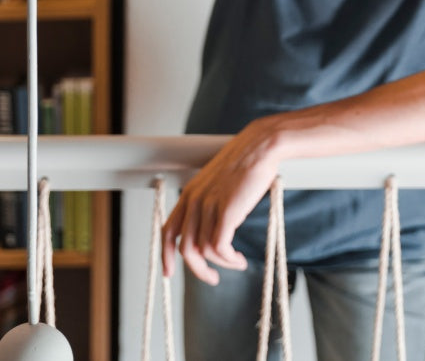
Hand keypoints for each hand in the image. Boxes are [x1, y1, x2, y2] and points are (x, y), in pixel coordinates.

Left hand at [162, 119, 280, 284]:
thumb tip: (209, 230)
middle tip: (212, 278)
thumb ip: (208, 203)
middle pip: (184, 248)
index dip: (165, 255)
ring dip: (221, 264)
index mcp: (189, 194)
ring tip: (236, 263)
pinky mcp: (226, 211)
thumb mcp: (217, 184)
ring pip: (204, 251)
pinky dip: (229, 260)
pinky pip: (220, 247)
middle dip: (197, 270)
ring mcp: (209, 206)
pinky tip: (239, 259)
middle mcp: (194, 201)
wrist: (259, 147)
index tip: (169, 273)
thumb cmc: (244, 164)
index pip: (167, 230)